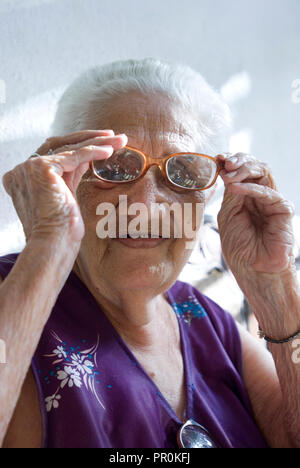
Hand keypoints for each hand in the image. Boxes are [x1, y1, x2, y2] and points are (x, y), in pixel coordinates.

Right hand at [2, 130, 126, 242]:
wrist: (54, 245)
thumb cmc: (62, 231)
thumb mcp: (66, 195)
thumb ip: (70, 175)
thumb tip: (86, 157)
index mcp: (23, 177)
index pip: (54, 153)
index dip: (78, 146)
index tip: (102, 144)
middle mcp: (21, 170)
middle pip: (60, 145)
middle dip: (89, 138)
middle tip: (113, 136)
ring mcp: (28, 167)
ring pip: (69, 148)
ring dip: (97, 142)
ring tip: (119, 140)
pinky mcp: (41, 168)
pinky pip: (73, 155)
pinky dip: (93, 151)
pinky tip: (110, 151)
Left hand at [216, 152, 294, 277]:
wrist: (253, 269)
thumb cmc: (240, 246)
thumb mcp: (228, 215)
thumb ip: (231, 194)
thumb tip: (227, 170)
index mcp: (246, 195)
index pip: (241, 170)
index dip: (230, 160)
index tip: (217, 157)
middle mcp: (261, 194)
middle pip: (255, 166)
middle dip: (238, 160)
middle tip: (224, 161)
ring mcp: (273, 200)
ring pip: (264, 172)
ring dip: (244, 169)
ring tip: (228, 174)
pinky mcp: (283, 210)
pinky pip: (268, 193)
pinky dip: (251, 188)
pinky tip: (235, 187)